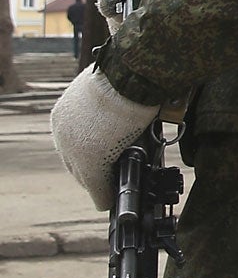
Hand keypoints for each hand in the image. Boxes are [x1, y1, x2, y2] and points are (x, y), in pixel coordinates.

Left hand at [50, 67, 158, 210]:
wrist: (129, 75)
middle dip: (90, 173)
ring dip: (97, 185)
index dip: (90, 152)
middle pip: (74, 161)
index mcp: (66, 111)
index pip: (75, 141)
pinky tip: (106, 202)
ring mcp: (72, 145)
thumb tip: (134, 114)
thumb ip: (113, 108)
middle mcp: (63, 131)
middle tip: (105, 182)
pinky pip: (94, 183)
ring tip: (106, 194)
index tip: (101, 160)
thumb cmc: (130, 76)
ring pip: (83, 174)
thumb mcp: (113, 92)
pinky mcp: (88, 160)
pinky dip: (102, 193)